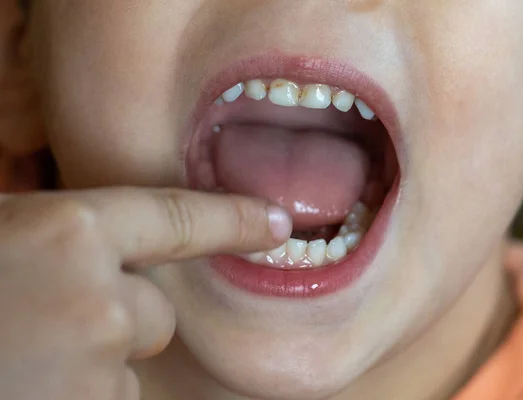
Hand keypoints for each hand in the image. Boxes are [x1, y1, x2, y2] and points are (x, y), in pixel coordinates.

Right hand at [0, 187, 290, 399]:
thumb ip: (56, 242)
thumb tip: (106, 253)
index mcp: (65, 231)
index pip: (177, 217)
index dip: (230, 218)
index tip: (273, 223)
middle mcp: (96, 298)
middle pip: (153, 312)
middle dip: (116, 321)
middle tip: (42, 328)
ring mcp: (96, 369)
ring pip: (127, 366)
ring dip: (91, 369)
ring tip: (22, 364)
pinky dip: (81, 399)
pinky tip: (30, 385)